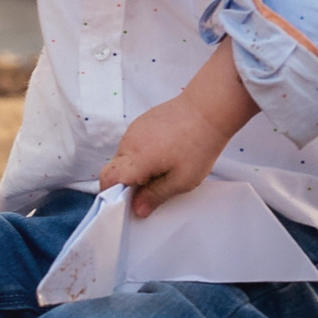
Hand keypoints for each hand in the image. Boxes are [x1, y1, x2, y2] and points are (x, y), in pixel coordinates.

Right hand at [98, 95, 228, 217]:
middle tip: (153, 186)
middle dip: (129, 182)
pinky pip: (134, 143)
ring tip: (165, 166)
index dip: (112, 194)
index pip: (108, 179)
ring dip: (137, 167)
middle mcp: (130, 141)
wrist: (209, 108)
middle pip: (116, 168)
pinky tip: (166, 152)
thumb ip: (156, 196)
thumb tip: (137, 209)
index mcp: (136, 158)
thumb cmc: (199, 144)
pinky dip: (143, 152)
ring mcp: (135, 129)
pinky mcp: (142, 121)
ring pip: (125, 156)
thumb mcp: (182, 180)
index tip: (128, 202)